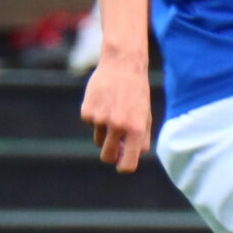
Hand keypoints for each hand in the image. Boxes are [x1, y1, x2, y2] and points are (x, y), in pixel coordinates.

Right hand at [81, 59, 152, 173]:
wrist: (123, 65)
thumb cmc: (137, 94)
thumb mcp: (145, 117)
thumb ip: (140, 140)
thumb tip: (127, 159)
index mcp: (136, 130)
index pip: (128, 163)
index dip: (124, 167)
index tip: (122, 165)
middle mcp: (118, 126)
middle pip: (107, 156)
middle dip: (110, 155)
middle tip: (114, 147)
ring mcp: (100, 119)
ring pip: (99, 140)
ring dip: (105, 133)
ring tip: (114, 112)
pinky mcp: (87, 111)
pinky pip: (91, 123)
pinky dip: (96, 117)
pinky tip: (104, 101)